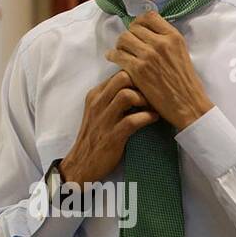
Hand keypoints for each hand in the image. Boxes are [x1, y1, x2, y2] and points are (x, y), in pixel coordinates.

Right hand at [59, 70, 157, 184]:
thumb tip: (134, 85)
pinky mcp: (112, 136)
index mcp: (94, 95)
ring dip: (144, 99)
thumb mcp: (97, 111)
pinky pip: (133, 120)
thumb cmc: (95, 135)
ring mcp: (104, 119)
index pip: (117, 73)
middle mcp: (97, 104)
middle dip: (141, 83)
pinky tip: (154, 118)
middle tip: (151, 94)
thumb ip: (110, 97)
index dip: (136, 76)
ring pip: (127, 96)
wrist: (82, 162)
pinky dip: (147, 117)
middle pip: (122, 78)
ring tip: (152, 106)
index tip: (147, 85)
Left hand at [104, 10, 213, 130]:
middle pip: (134, 27)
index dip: (139, 22)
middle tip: (127, 44)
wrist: (188, 104)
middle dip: (129, 35)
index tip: (136, 29)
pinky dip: (112, 55)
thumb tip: (145, 32)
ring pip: (123, 38)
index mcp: (174, 37)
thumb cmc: (185, 81)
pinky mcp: (138, 69)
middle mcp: (161, 43)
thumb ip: (165, 40)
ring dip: (120, 44)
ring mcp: (149, 55)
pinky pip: (117, 54)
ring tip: (120, 51)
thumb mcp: (181, 52)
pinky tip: (113, 58)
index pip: (149, 16)